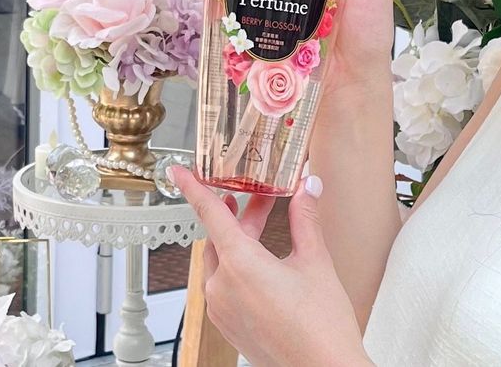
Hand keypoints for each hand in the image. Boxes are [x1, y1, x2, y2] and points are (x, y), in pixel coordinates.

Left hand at [171, 167, 374, 366]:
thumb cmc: (321, 328)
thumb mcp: (316, 262)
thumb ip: (305, 219)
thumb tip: (307, 187)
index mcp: (240, 264)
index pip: (209, 213)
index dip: (193, 187)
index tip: (179, 171)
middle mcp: (221, 286)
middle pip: (221, 237)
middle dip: (240, 216)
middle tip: (263, 200)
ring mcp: (221, 308)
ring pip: (221, 262)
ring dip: (239, 243)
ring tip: (266, 233)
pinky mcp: (226, 325)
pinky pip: (223, 286)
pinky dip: (238, 270)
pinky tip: (263, 268)